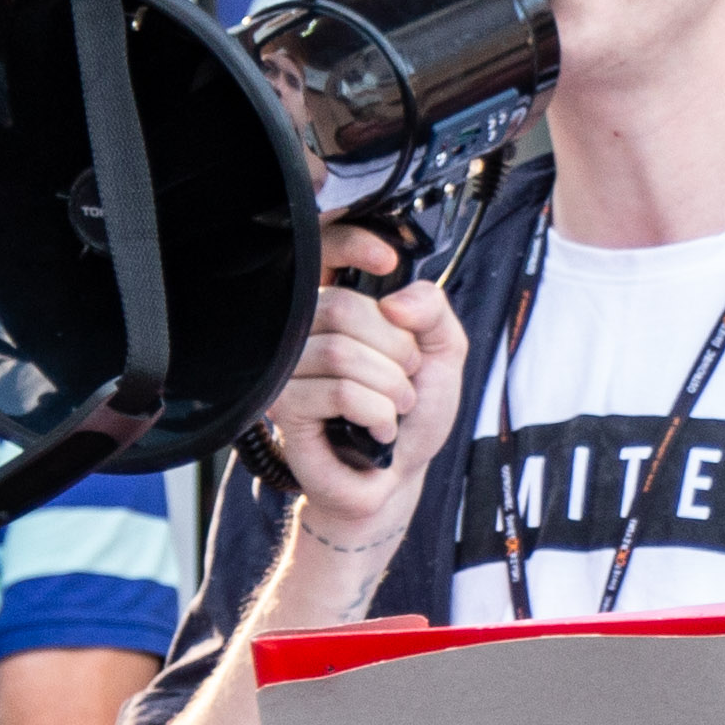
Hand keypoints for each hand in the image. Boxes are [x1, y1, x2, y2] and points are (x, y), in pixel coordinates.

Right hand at [269, 248, 468, 558]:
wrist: (395, 479)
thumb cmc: (411, 415)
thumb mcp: (442, 353)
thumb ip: (433, 311)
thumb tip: (396, 298)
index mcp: (336, 307)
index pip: (324, 249)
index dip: (351, 244)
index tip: (386, 260)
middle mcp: (302, 330)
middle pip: (344, 309)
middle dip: (397, 349)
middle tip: (406, 378)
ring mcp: (286, 367)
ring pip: (341, 353)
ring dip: (390, 387)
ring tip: (394, 408)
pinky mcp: (282, 406)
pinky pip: (338, 391)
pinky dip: (376, 412)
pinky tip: (377, 428)